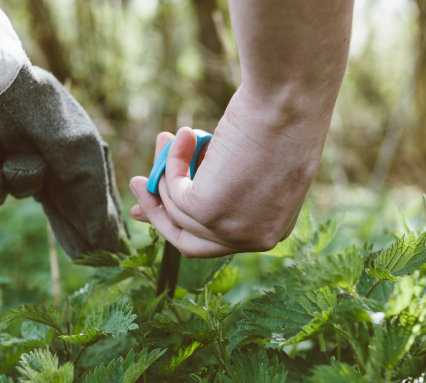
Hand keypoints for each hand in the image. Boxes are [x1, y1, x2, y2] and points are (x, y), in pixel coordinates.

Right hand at [129, 86, 327, 257]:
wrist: (289, 97)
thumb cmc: (275, 119)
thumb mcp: (243, 165)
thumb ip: (211, 185)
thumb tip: (169, 192)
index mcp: (270, 231)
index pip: (214, 243)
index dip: (179, 224)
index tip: (154, 204)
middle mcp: (255, 240)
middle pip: (189, 242)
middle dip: (159, 213)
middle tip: (136, 182)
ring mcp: (232, 230)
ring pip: (176, 211)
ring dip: (166, 171)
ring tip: (168, 136)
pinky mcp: (210, 212)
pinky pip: (173, 189)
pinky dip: (173, 158)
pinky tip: (187, 133)